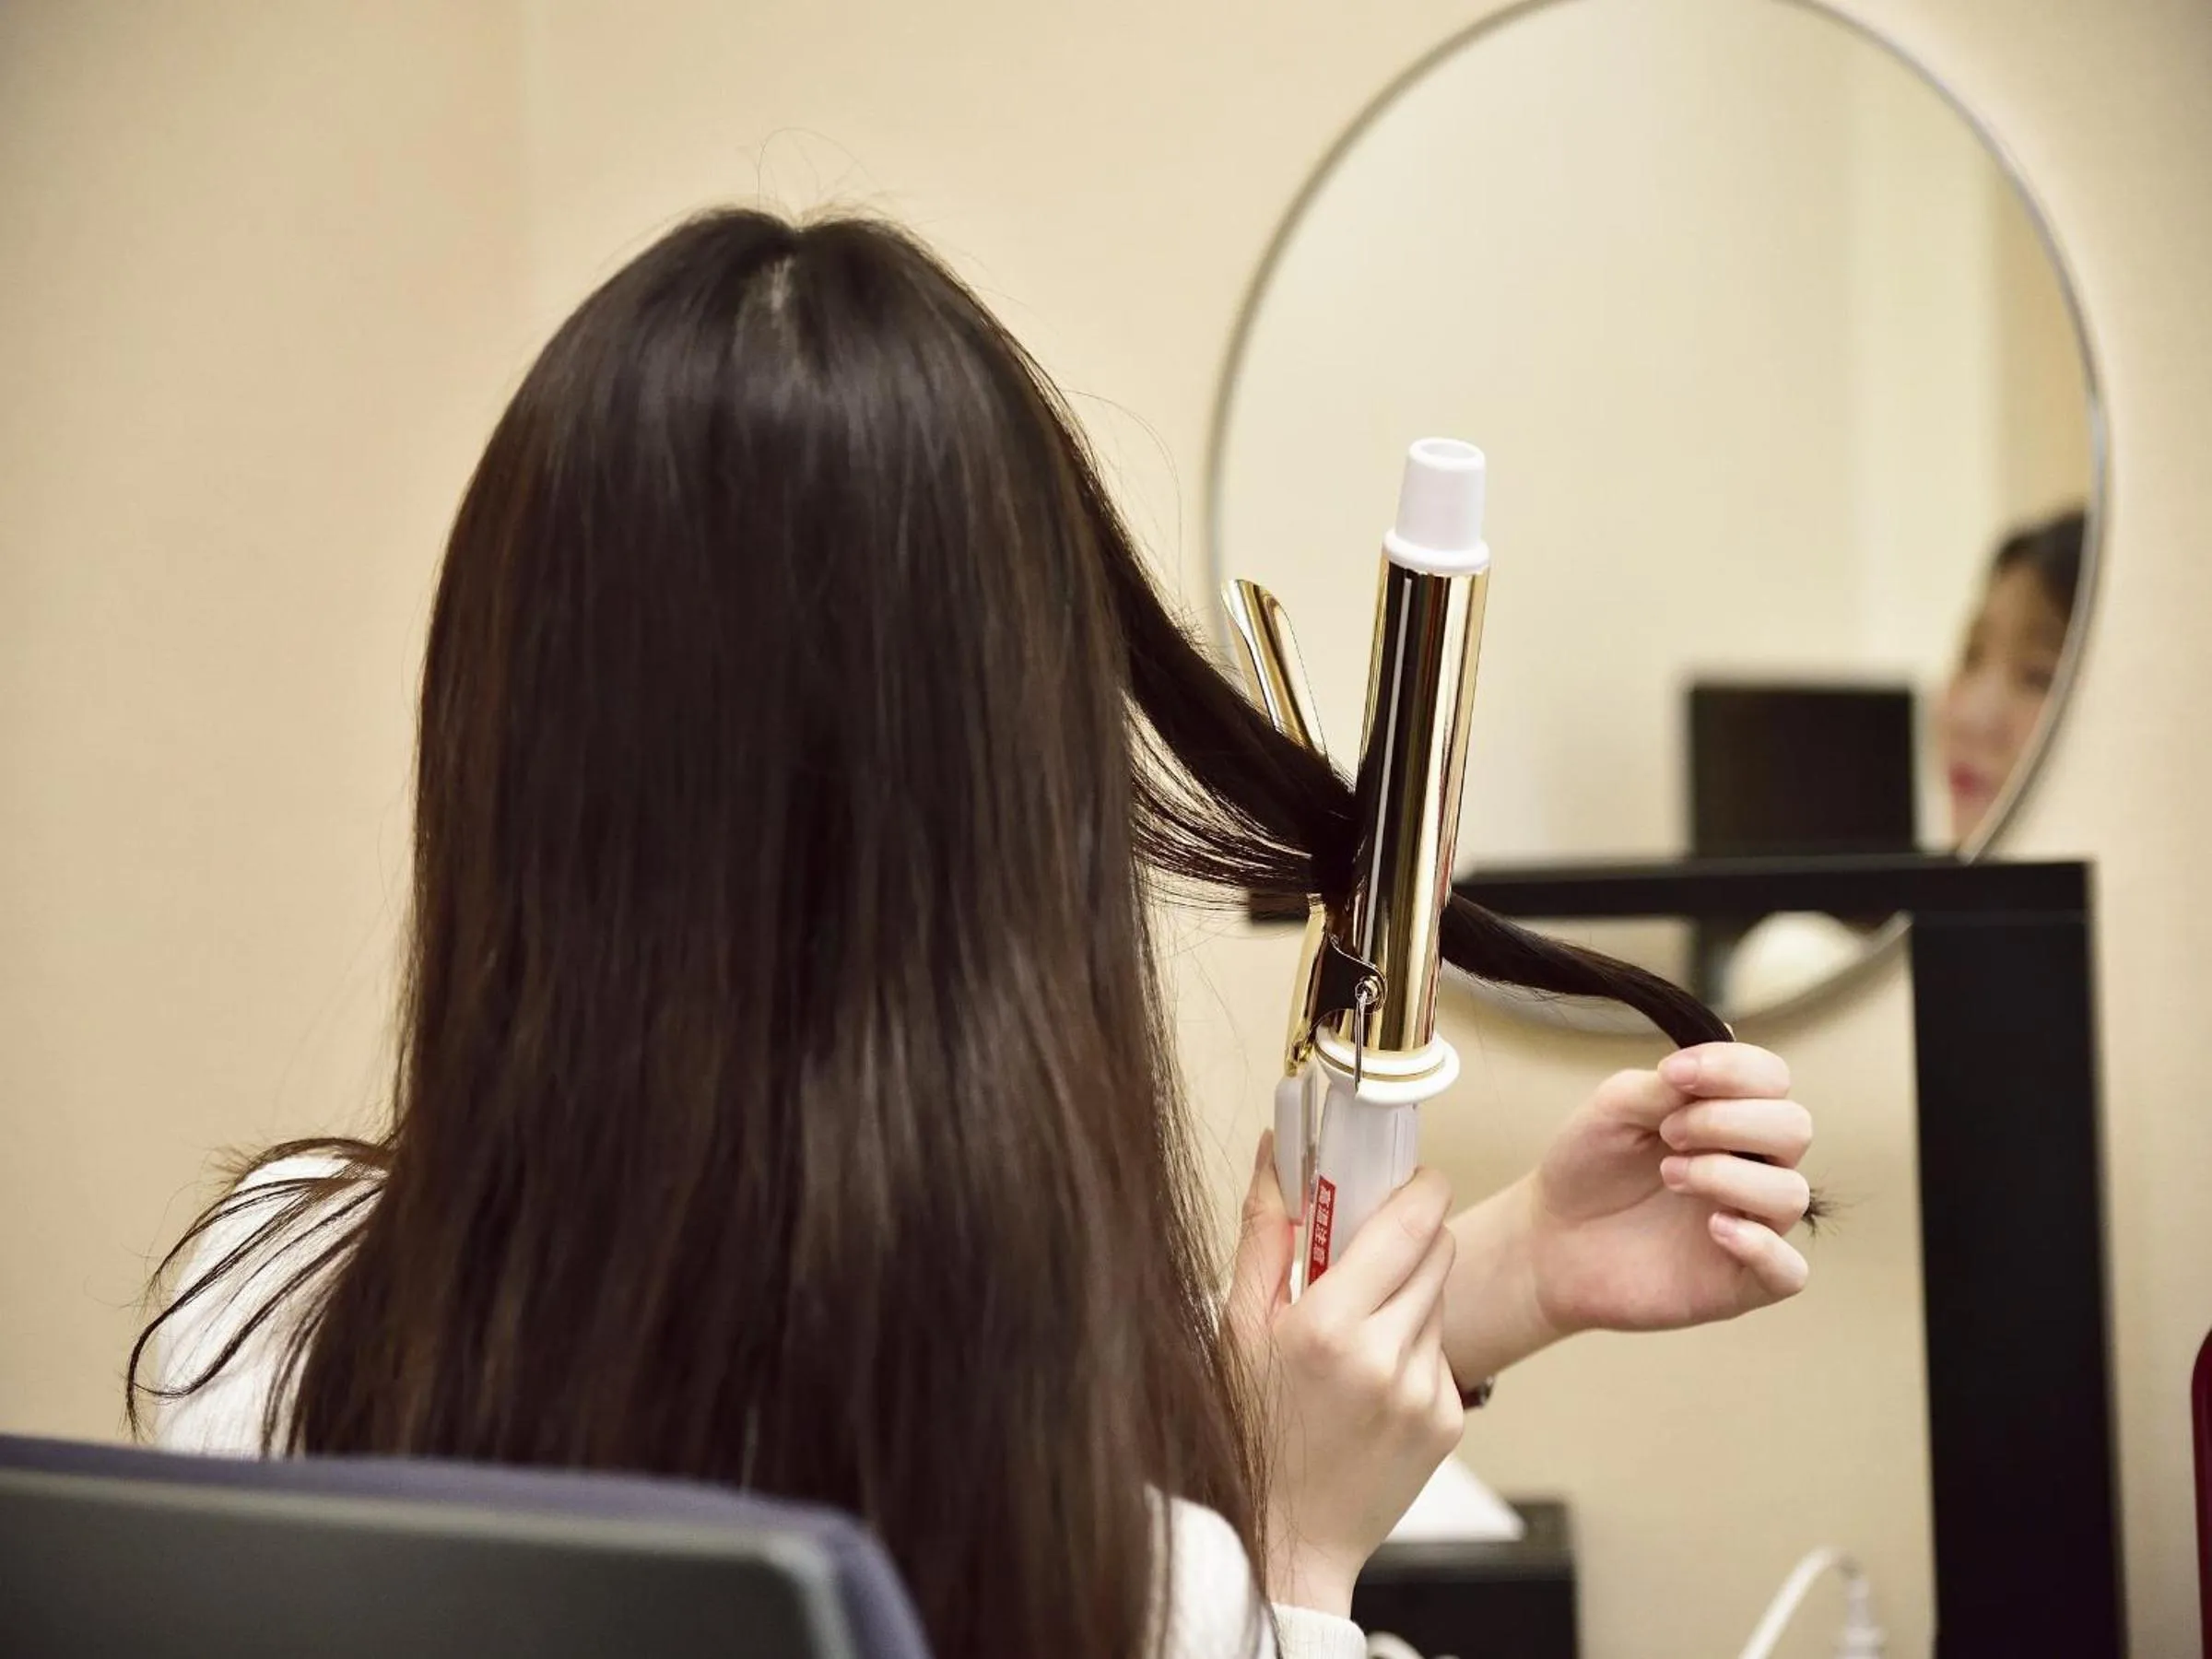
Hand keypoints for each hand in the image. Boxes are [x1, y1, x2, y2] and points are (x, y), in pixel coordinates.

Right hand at [1225, 1132, 1464, 1617]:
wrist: (1288, 1535)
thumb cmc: (1251, 1424)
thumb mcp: (1238, 1325)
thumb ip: (1264, 1232)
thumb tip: (1278, 1152)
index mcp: (1326, 1326)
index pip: (1408, 1224)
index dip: (1419, 1187)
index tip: (1411, 1175)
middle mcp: (1383, 1357)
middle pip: (1438, 1251)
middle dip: (1413, 1236)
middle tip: (1374, 1248)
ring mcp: (1423, 1393)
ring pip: (1441, 1299)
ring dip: (1411, 1294)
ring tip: (1360, 1330)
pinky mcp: (1448, 1421)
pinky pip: (1443, 1352)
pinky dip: (1415, 1347)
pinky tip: (1372, 1381)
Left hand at [1523, 1041, 1813, 1336]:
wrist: (1550, 1238)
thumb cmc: (1588, 1166)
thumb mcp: (1614, 1109)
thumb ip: (1665, 1088)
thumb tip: (1707, 1069)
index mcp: (1728, 1115)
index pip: (1771, 1078)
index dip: (1732, 1070)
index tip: (1674, 1075)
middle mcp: (1751, 1165)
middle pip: (1794, 1127)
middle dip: (1727, 1121)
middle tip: (1668, 1134)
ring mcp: (1751, 1224)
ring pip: (1790, 1192)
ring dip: (1728, 1175)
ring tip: (1670, 1175)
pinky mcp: (1740, 1282)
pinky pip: (1790, 1271)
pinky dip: (1761, 1245)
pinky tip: (1714, 1228)